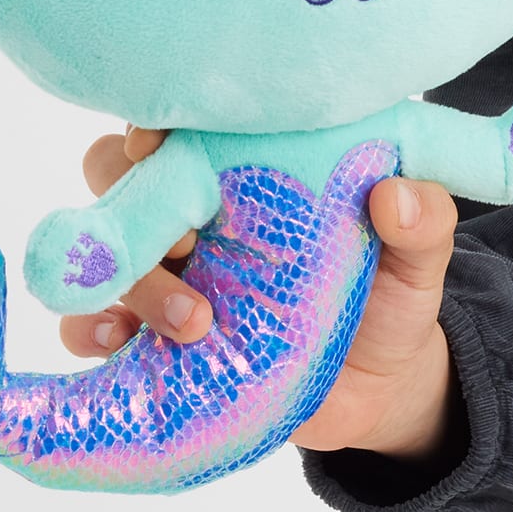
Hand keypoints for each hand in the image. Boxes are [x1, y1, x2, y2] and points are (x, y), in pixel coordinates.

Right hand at [61, 132, 460, 467]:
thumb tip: (396, 194)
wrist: (377, 390)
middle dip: (133, 200)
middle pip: (116, 172)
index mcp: (248, 169)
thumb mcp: (417, 259)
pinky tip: (119, 342)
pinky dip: (90, 329)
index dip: (158, 121)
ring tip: (196, 321)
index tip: (163, 141)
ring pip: (98, 248)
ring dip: (129, 280)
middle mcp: (193, 211)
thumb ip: (423, 222)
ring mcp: (166, 273)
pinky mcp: (151, 337)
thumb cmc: (386, 297)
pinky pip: (89, 324)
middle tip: (188, 240)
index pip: (182, 121)